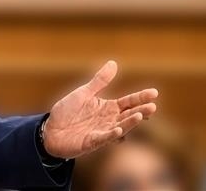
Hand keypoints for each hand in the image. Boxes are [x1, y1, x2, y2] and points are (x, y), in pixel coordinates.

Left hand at [42, 60, 157, 158]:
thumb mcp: (84, 93)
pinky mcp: (92, 142)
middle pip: (128, 115)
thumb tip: (114, 62)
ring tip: (140, 115)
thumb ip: (100, 81)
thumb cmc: (68, 111)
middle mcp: (108, 120)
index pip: (128, 102)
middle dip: (141, 111)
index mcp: (107, 107)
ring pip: (120, 127)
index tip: (154, 92)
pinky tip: (119, 129)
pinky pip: (104, 138)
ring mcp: (102, 132)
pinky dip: (112, 134)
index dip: (140, 97)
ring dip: (130, 122)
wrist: (50, 130)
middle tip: (152, 106)